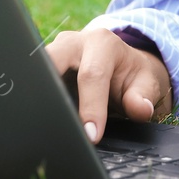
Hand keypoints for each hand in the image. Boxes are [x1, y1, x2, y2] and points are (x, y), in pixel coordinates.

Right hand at [45, 28, 172, 142]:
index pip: (91, 75)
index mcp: (102, 43)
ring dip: (37, 95)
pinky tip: (35, 119)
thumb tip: (140, 109)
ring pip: (36, 69)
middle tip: (53, 124)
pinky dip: (33, 98)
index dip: (91, 107)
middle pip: (52, 61)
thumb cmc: (131, 76)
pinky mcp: (43, 66)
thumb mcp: (146, 84)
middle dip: (50, 90)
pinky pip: (33, 80)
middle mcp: (74, 42)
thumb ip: (143, 97)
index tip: (91, 136)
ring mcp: (54, 52)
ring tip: (41, 125)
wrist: (122, 65)